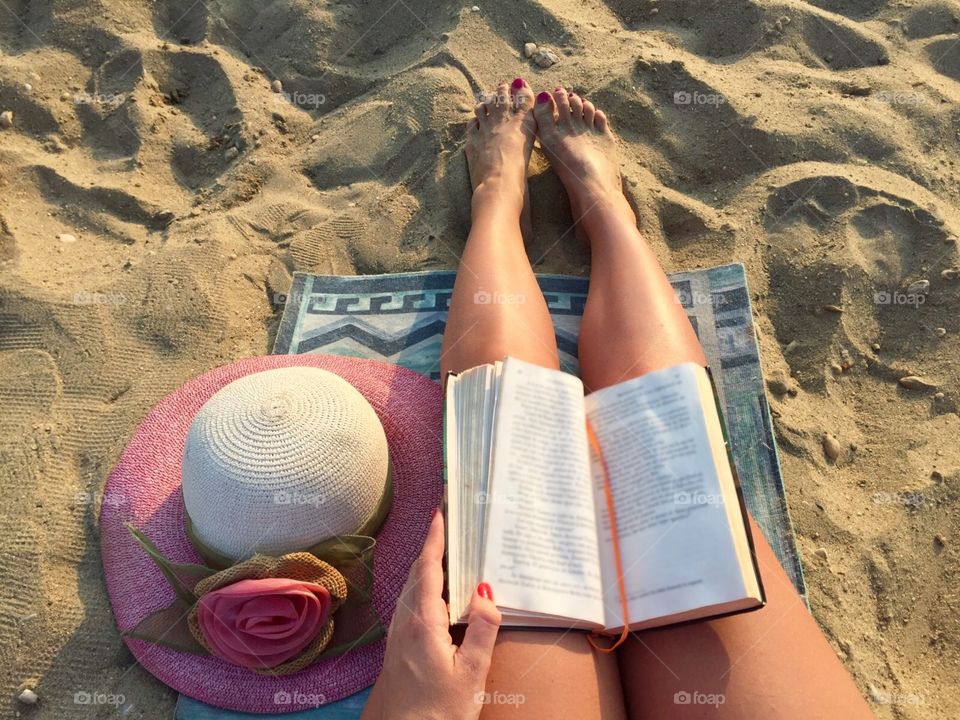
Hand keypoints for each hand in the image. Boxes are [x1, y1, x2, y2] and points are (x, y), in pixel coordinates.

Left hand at [361, 510, 500, 719]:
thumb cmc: (435, 714)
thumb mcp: (470, 675)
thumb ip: (482, 632)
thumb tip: (487, 591)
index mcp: (422, 622)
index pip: (429, 568)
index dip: (436, 538)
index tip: (442, 510)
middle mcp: (405, 622)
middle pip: (418, 572)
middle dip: (432, 545)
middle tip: (450, 522)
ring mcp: (398, 635)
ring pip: (412, 587)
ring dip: (427, 565)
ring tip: (448, 551)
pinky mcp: (398, 648)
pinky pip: (411, 603)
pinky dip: (425, 586)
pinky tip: (438, 596)